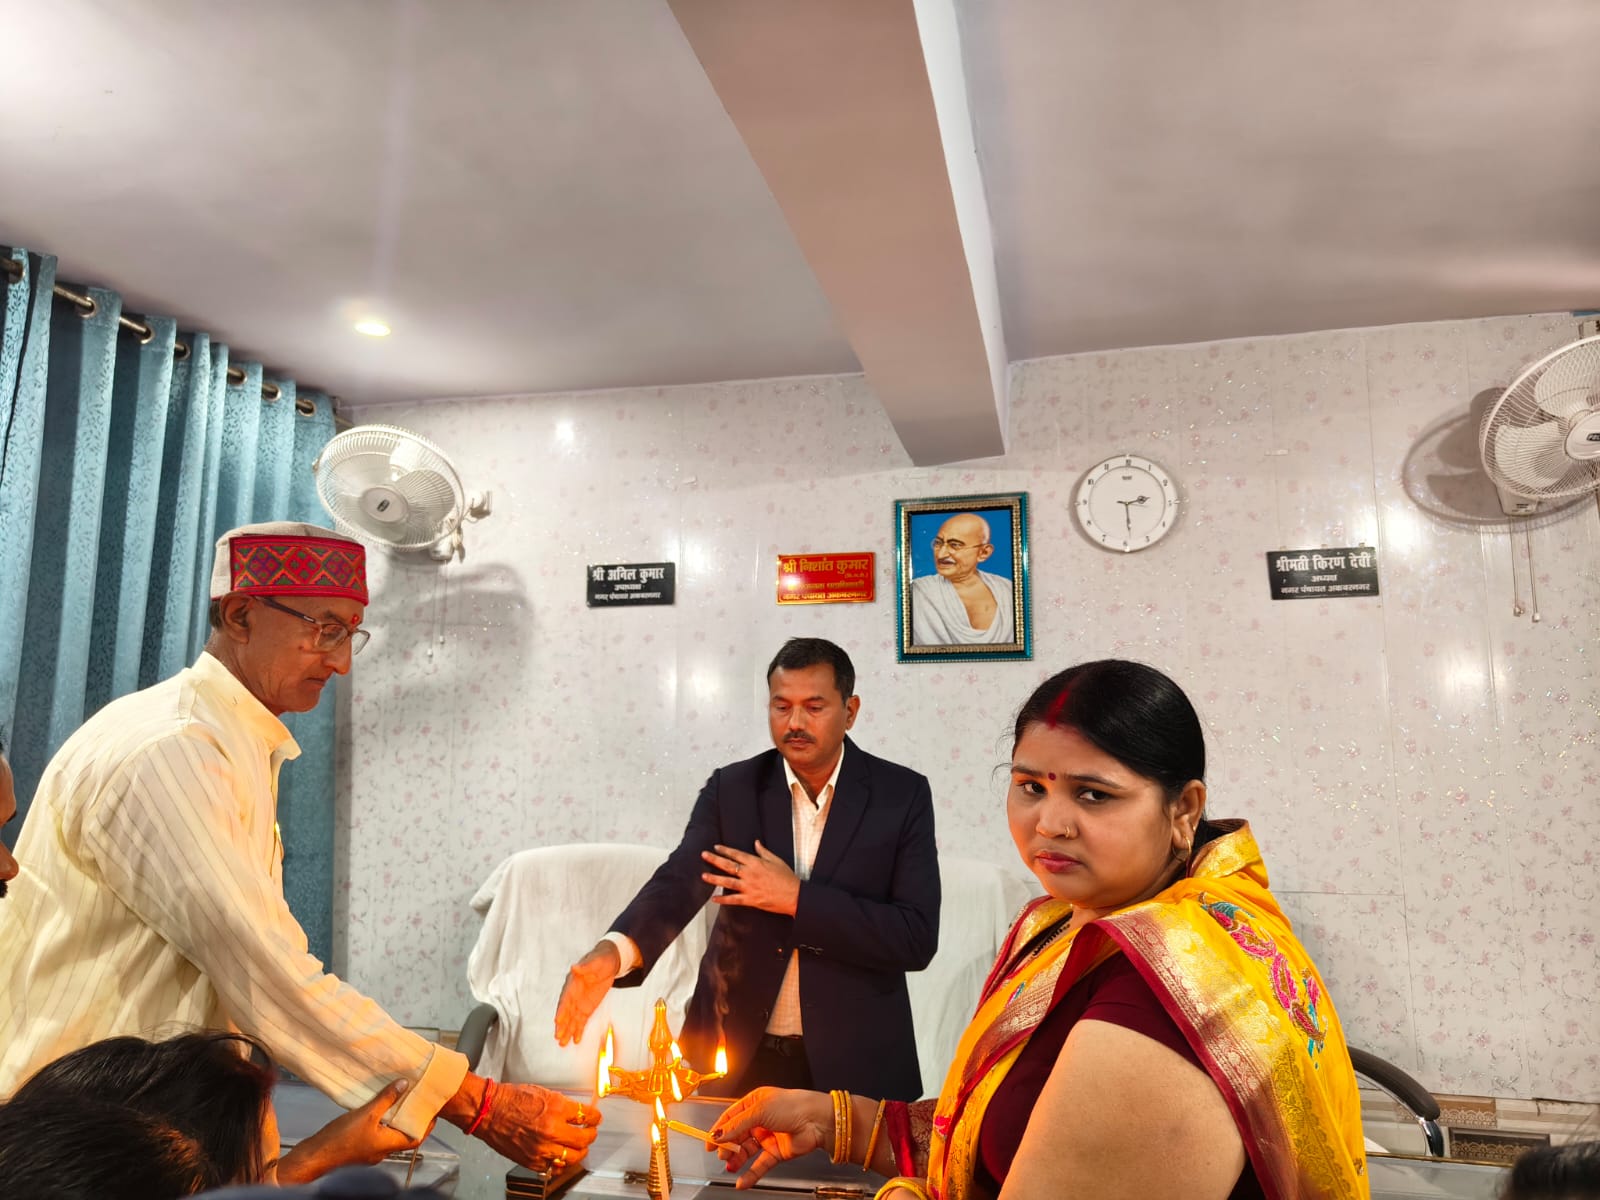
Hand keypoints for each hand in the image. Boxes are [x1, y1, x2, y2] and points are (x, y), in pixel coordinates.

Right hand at [276, 1079, 424, 1184]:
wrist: (315, 1155)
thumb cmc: (341, 1138)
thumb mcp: (366, 1114)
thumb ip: (386, 1099)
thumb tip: (404, 1084)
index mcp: (388, 1145)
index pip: (416, 1138)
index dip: (427, 1125)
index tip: (433, 1111)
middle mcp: (382, 1151)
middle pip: (404, 1136)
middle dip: (411, 1120)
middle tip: (416, 1102)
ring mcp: (370, 1152)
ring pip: (389, 1135)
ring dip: (395, 1120)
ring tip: (398, 1101)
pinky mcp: (360, 1150)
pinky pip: (377, 1135)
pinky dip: (381, 1124)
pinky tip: (377, 1111)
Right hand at [476, 1082, 599, 1171]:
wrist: (489, 1111)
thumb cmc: (511, 1099)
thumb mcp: (543, 1093)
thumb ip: (562, 1105)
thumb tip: (576, 1112)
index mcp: (556, 1108)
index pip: (587, 1116)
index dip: (595, 1118)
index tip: (595, 1119)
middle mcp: (551, 1129)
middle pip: (584, 1139)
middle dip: (591, 1135)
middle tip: (591, 1133)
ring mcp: (542, 1148)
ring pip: (573, 1157)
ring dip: (579, 1152)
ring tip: (580, 1147)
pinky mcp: (532, 1160)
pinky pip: (554, 1166)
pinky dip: (560, 1162)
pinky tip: (562, 1157)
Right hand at [555, 941, 621, 1044]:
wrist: (609, 962)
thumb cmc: (601, 960)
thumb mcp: (595, 961)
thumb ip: (585, 966)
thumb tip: (575, 967)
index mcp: (573, 983)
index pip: (566, 998)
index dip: (562, 1009)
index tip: (558, 1020)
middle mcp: (574, 995)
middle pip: (566, 1012)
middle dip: (562, 1025)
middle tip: (558, 1036)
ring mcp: (579, 1002)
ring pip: (572, 1019)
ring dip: (567, 1031)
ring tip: (562, 1043)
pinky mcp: (586, 1008)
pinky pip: (581, 1020)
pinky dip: (578, 1030)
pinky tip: (575, 1040)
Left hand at [702, 842, 799, 915]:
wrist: (794, 895)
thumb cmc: (787, 877)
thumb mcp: (776, 860)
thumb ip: (763, 852)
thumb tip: (756, 843)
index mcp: (756, 863)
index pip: (736, 854)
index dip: (725, 850)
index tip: (716, 847)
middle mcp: (750, 874)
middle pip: (728, 865)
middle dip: (715, 859)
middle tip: (704, 855)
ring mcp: (749, 887)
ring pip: (728, 882)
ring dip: (714, 878)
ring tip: (703, 875)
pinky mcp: (751, 899)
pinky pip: (734, 899)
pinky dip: (723, 899)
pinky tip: (714, 898)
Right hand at [709, 1087, 830, 1189]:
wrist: (816, 1121)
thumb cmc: (792, 1106)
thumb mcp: (759, 1110)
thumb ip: (737, 1125)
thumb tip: (719, 1134)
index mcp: (754, 1103)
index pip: (730, 1117)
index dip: (719, 1130)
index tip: (709, 1142)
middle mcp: (759, 1119)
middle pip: (737, 1135)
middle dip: (728, 1146)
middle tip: (722, 1155)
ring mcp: (768, 1136)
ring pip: (746, 1151)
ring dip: (737, 1160)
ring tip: (731, 1166)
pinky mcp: (776, 1152)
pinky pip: (759, 1165)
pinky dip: (750, 1174)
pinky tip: (741, 1182)